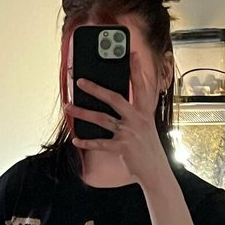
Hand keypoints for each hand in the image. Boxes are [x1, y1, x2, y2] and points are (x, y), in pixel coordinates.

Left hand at [64, 52, 170, 189]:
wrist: (155, 171)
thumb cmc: (148, 148)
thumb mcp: (146, 127)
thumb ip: (135, 113)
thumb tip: (116, 103)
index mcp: (144, 112)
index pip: (141, 86)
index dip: (136, 69)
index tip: (131, 53)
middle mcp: (137, 119)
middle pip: (114, 98)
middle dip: (96, 88)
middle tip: (80, 81)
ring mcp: (129, 133)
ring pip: (101, 119)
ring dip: (82, 112)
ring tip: (69, 107)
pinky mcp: (122, 147)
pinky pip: (100, 143)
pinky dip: (86, 142)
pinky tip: (76, 140)